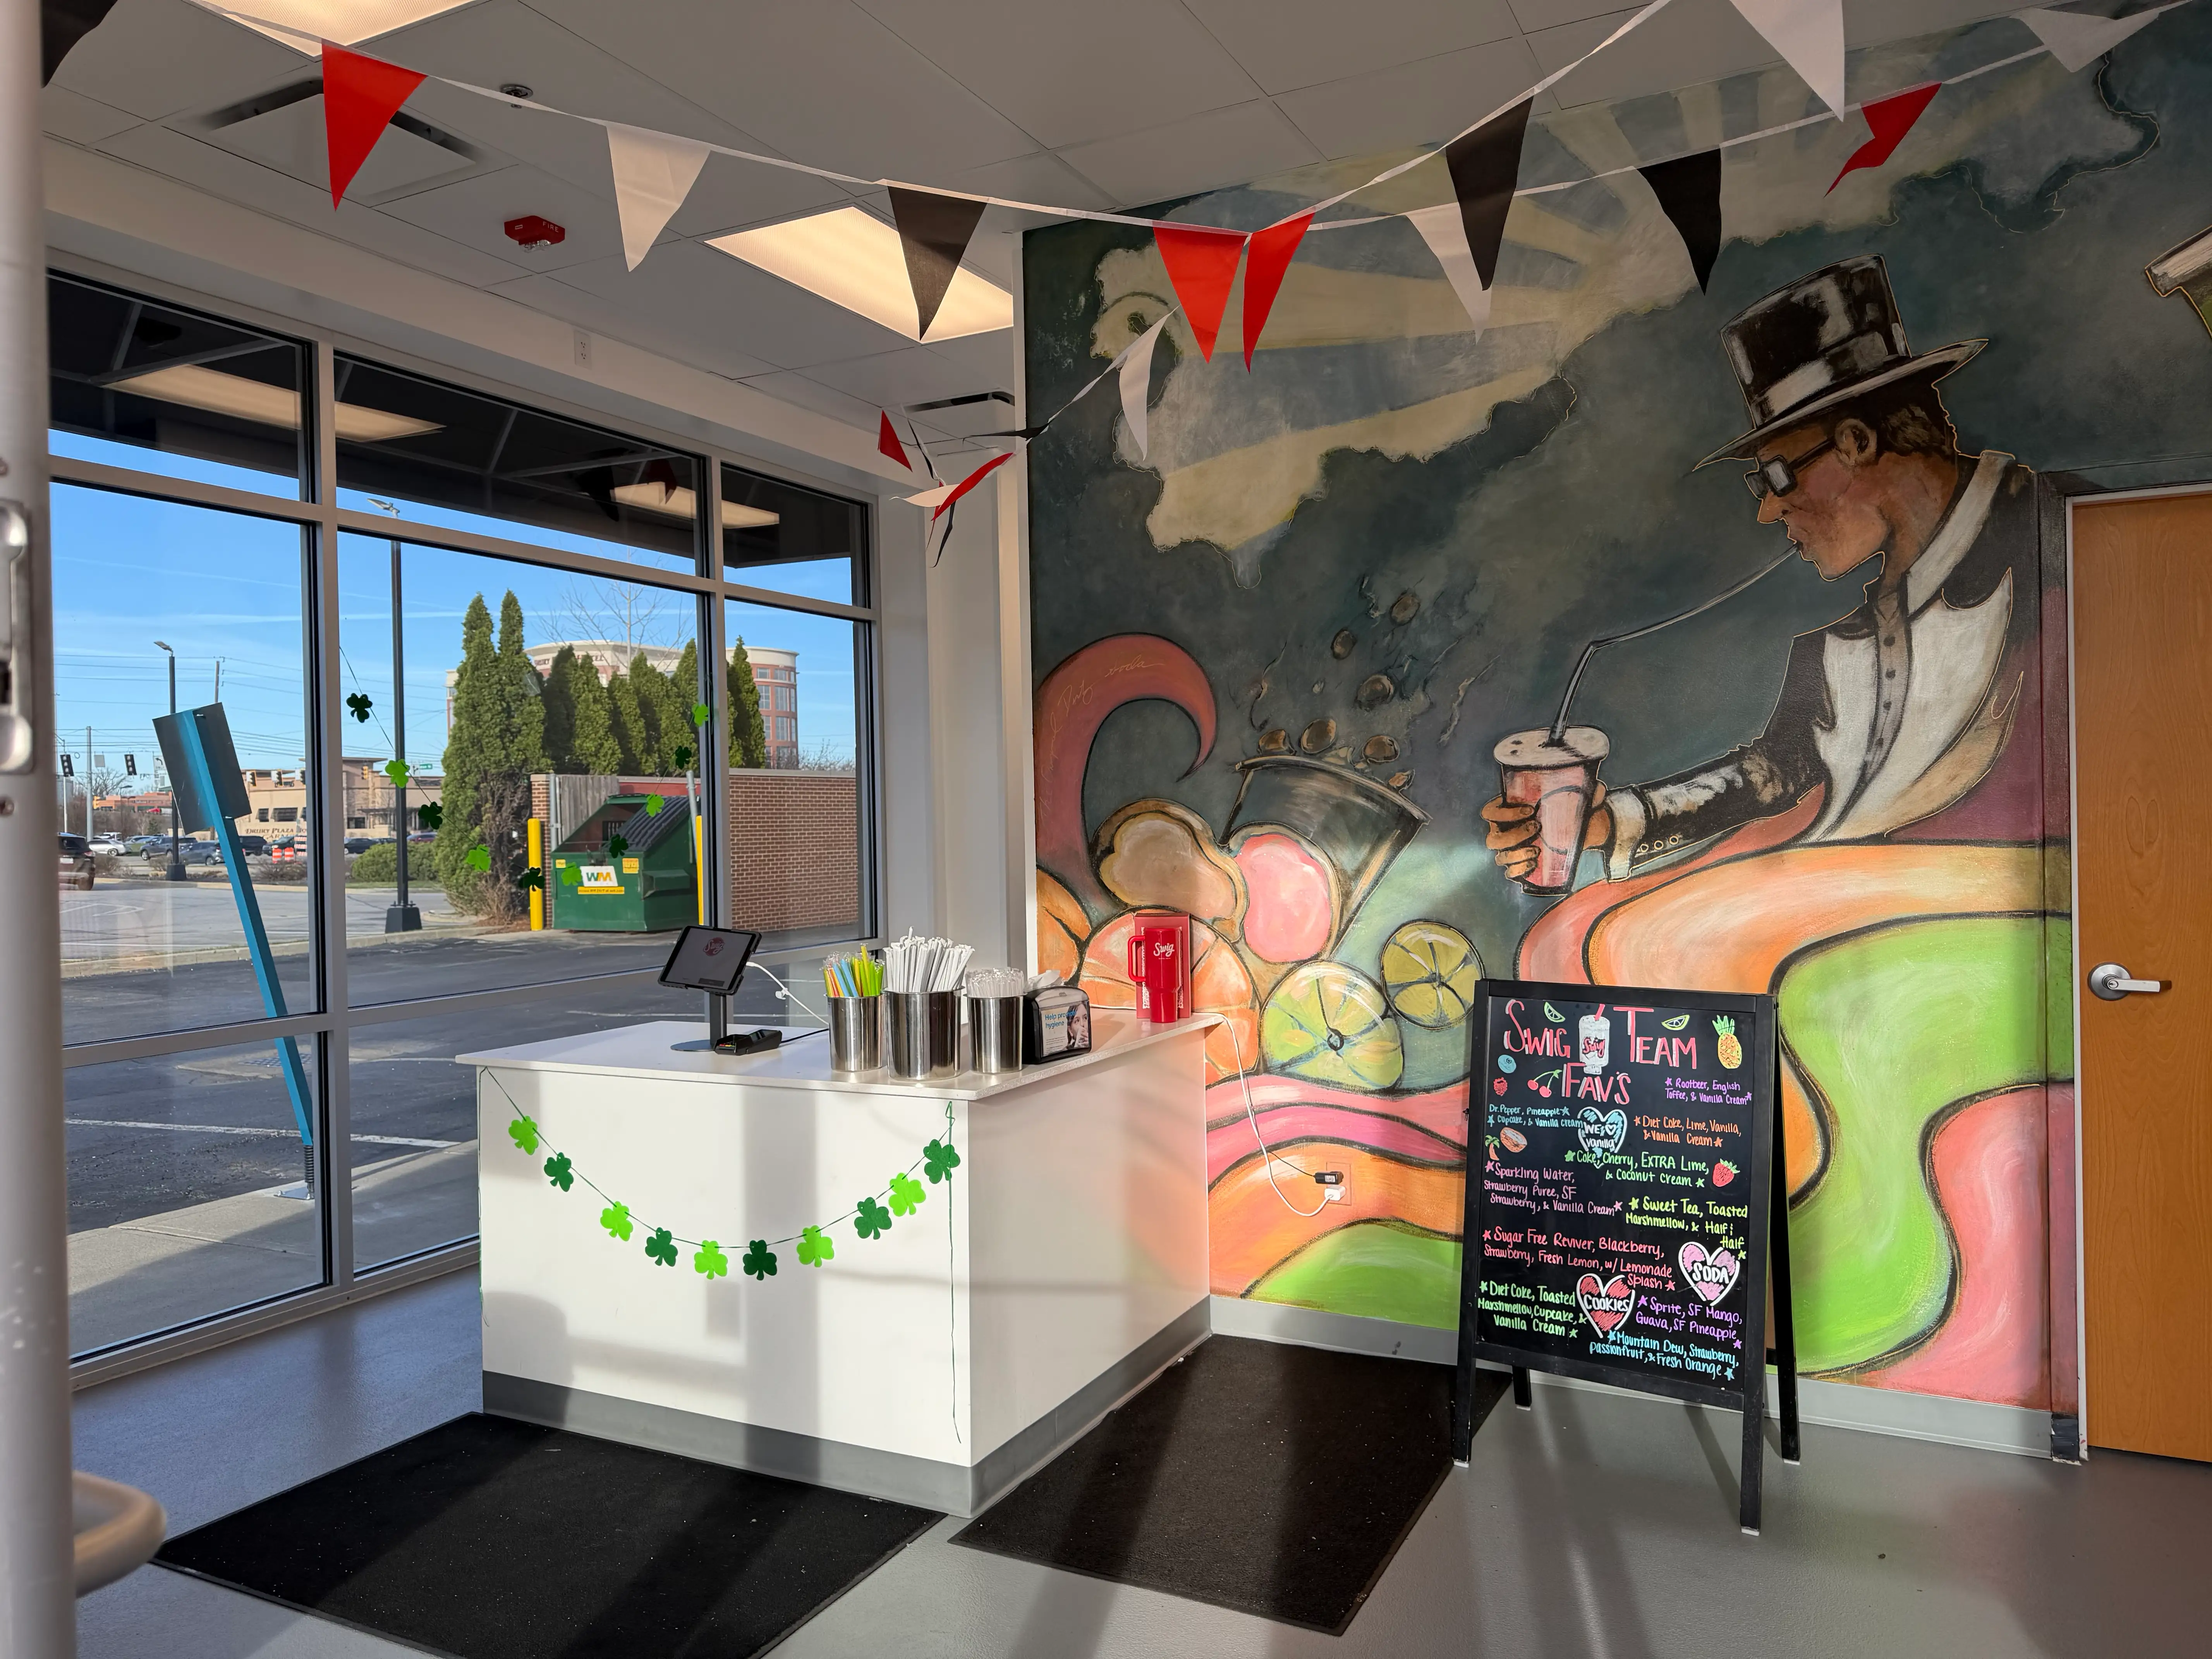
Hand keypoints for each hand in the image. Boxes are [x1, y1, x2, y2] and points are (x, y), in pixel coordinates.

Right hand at [1481, 783, 1610, 882]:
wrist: (1580, 829)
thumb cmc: (1569, 808)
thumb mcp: (1576, 796)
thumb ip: (1585, 791)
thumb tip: (1598, 790)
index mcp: (1507, 810)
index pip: (1490, 812)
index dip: (1503, 813)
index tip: (1530, 809)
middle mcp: (1504, 830)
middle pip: (1494, 839)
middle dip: (1513, 835)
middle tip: (1536, 828)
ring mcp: (1510, 850)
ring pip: (1500, 856)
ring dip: (1515, 855)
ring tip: (1536, 850)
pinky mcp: (1520, 864)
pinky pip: (1510, 872)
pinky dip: (1518, 870)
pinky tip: (1533, 864)